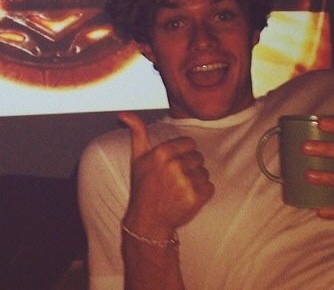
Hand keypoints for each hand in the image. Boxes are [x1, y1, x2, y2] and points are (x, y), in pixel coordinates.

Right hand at [119, 111, 214, 239]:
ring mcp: (185, 183)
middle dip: (189, 166)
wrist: (147, 221)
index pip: (189, 143)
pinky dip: (202, 193)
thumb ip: (137, 132)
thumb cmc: (143, 187)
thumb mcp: (137, 157)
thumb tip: (123, 113)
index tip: (174, 163)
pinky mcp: (195, 199)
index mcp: (161, 153)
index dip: (183, 153)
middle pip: (198, 157)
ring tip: (180, 188)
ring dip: (196, 180)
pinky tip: (188, 197)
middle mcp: (173, 166)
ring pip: (204, 172)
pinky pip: (210, 187)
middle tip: (175, 178)